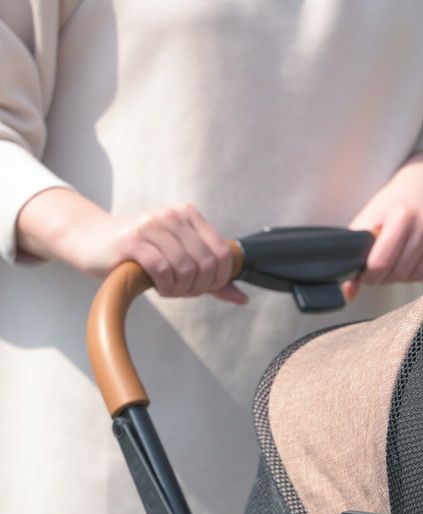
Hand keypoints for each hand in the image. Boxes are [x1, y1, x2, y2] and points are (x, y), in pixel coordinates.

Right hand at [16, 188, 247, 303]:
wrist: (89, 239)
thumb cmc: (138, 251)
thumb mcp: (178, 258)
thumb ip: (211, 278)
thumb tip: (242, 298)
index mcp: (188, 215)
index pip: (222, 254)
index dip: (217, 279)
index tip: (200, 287)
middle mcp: (171, 216)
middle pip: (206, 264)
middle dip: (198, 286)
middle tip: (181, 291)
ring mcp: (151, 226)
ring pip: (186, 268)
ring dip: (180, 289)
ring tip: (167, 289)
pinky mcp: (132, 241)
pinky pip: (163, 270)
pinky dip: (165, 286)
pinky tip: (157, 286)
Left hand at [344, 151, 422, 298]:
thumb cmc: (395, 204)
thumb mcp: (371, 219)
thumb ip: (357, 254)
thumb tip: (349, 293)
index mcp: (402, 213)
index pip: (381, 263)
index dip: (371, 276)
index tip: (369, 275)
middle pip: (401, 272)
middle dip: (388, 277)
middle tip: (384, 269)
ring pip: (420, 275)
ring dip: (406, 276)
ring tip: (401, 262)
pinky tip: (419, 258)